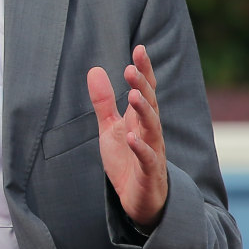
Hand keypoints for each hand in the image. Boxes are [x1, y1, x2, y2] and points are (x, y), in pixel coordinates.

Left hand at [87, 45, 168, 229]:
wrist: (139, 199)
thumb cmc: (127, 160)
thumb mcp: (110, 128)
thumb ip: (104, 101)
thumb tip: (95, 70)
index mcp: (140, 120)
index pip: (145, 91)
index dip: (143, 71)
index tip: (139, 48)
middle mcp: (150, 133)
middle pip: (149, 105)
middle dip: (142, 87)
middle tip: (131, 69)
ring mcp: (152, 152)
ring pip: (152, 129)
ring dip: (144, 112)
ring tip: (133, 96)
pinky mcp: (149, 173)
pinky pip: (147, 159)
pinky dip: (141, 148)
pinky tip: (133, 138)